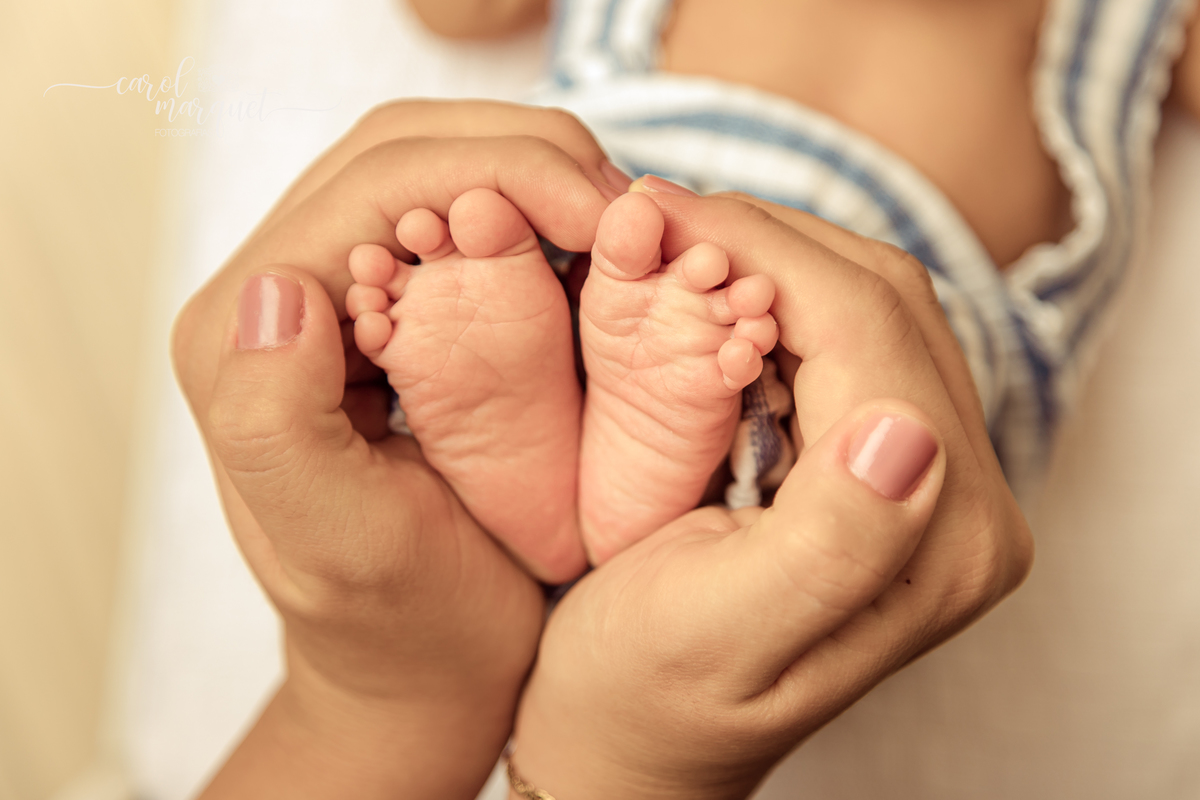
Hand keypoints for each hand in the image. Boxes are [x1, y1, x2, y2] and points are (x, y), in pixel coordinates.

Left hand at [174, 104, 619, 798]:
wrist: (424, 667)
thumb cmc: (400, 623)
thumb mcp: (337, 545)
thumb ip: (278, 422)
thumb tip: (278, 289)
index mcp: (246, 337)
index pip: (375, 185)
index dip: (501, 170)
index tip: (607, 222)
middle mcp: (279, 295)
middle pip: (402, 151)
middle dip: (528, 156)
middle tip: (625, 217)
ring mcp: (339, 295)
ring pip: (438, 167)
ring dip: (538, 176)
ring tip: (618, 230)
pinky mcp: (393, 309)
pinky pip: (464, 216)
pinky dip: (539, 213)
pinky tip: (591, 251)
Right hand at [509, 188, 1032, 799]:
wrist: (637, 734)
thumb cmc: (645, 690)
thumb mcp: (724, 629)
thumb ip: (835, 541)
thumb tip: (910, 430)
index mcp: (935, 544)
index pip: (868, 331)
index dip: (763, 249)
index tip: (655, 207)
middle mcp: (963, 507)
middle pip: (888, 302)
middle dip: (770, 239)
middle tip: (660, 214)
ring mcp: (936, 483)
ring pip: (875, 305)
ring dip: (777, 258)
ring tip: (681, 244)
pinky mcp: (893, 467)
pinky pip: (851, 338)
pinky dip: (782, 297)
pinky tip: (717, 295)